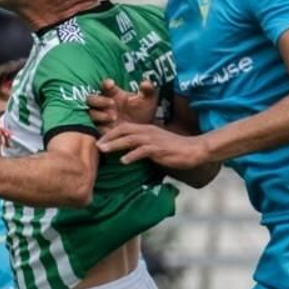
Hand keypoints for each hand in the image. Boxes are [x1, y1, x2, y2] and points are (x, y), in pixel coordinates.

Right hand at [87, 78, 158, 130]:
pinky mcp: (102, 129)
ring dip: (100, 115)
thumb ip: (149, 90)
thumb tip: (145, 83)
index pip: (105, 86)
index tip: (110, 84)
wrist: (144, 130)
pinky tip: (110, 129)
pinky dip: (101, 127)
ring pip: (91, 114)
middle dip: (100, 100)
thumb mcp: (149, 100)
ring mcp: (101, 117)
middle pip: (91, 99)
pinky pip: (95, 128)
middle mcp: (105, 104)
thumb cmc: (144, 112)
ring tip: (114, 117)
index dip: (106, 84)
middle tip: (112, 103)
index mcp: (114, 93)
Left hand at [97, 121, 211, 171]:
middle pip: (123, 130)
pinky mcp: (159, 149)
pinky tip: (123, 161)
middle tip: (96, 145)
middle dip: (108, 137)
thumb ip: (143, 147)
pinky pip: (142, 151)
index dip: (110, 132)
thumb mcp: (156, 145)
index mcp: (146, 129)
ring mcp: (153, 140)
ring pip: (129, 139)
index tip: (99, 140)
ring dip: (115, 144)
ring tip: (103, 150)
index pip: (124, 127)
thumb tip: (129, 154)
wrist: (193, 149)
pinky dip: (132, 155)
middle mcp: (147, 131)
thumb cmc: (175, 149)